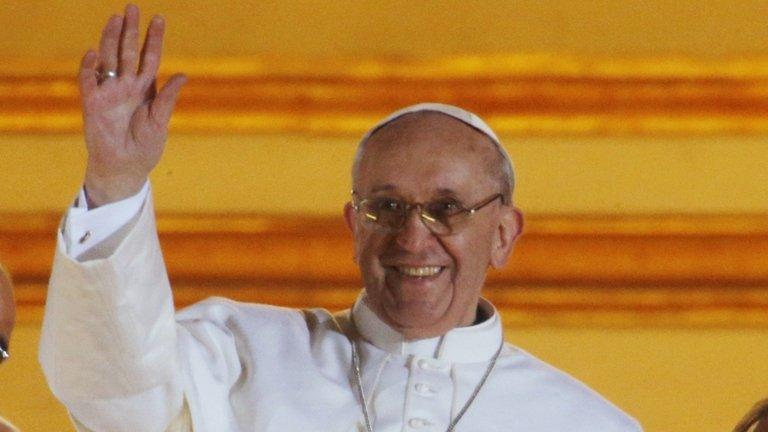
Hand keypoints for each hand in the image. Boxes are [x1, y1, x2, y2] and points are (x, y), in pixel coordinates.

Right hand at [80, 4, 185, 207]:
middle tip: (133, 8)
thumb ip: (168, 99)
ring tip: (116, 18)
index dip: (153, 39)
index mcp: (146, 89)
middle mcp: (127, 86)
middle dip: (131, 30)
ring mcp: (109, 93)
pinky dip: (90, 67)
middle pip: (128, 52)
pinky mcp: (92, 103)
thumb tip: (182, 75)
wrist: (125, 168)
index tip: (159, 18)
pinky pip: (89, 80)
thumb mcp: (160, 122)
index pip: (150, 57)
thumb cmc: (146, 147)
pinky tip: (95, 53)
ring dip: (111, 39)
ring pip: (109, 59)